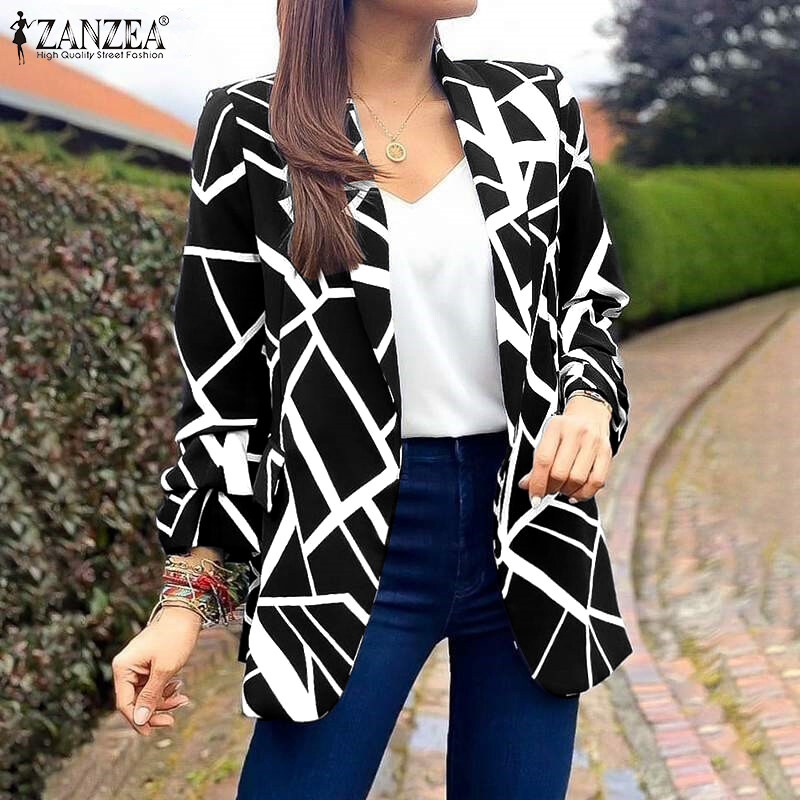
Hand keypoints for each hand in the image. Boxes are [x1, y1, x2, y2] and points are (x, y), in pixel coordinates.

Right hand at [111, 605, 200, 735]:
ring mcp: (137, 666)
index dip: (137, 720)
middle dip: (155, 710)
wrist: (187, 613)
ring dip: (163, 700)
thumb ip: (151, 696)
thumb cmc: (175, 637)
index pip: (124, 703)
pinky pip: (153, 685)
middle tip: (172, 720)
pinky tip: (179, 687)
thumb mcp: (165, 670)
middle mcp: (126, 667)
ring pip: (146, 694)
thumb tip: (140, 720)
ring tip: (182, 698)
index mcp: (123, 668)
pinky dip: (165, 689)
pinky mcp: (148, 664)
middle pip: (135, 701)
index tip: (150, 733)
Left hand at [518, 394, 612, 506]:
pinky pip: (596, 481)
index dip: (537, 483)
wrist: (589, 413)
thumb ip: (536, 462)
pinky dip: (584, 493)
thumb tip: (525, 486)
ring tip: (561, 489)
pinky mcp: (606, 452)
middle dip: (551, 488)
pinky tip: (575, 494)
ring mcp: (593, 442)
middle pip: (560, 472)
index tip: (534, 498)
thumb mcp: (547, 439)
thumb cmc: (563, 431)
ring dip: (566, 491)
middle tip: (548, 491)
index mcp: (555, 427)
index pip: (543, 460)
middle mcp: (576, 432)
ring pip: (578, 479)